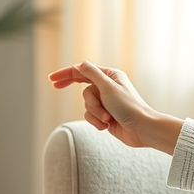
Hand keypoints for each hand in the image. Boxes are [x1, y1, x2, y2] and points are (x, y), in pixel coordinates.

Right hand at [49, 61, 181, 152]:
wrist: (141, 129)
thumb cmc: (128, 107)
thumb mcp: (108, 87)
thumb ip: (91, 74)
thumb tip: (79, 64)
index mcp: (110, 76)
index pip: (83, 71)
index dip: (66, 74)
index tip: (52, 78)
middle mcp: (107, 87)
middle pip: (84, 89)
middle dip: (85, 99)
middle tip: (55, 85)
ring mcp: (106, 102)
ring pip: (87, 105)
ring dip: (95, 113)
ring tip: (107, 118)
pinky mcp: (105, 116)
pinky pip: (90, 117)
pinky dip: (96, 121)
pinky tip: (107, 125)